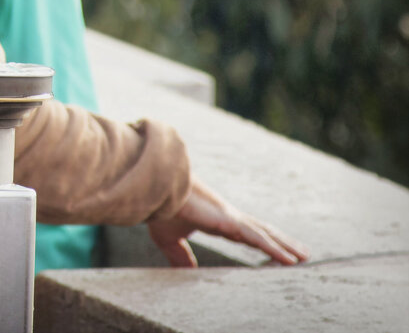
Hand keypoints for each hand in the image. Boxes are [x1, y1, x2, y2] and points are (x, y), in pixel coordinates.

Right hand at [146, 176, 308, 266]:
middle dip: (281, 242)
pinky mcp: (230, 222)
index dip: (260, 241)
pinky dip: (276, 249)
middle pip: (261, 232)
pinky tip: (291, 259)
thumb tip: (188, 272)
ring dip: (286, 246)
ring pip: (265, 235)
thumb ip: (180, 255)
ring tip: (305, 256)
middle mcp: (228, 218)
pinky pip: (258, 239)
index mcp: (215, 221)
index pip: (244, 234)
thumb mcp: (169, 239)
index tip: (272, 247)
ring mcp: (231, 218)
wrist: (156, 189)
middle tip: (300, 253)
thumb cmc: (161, 209)